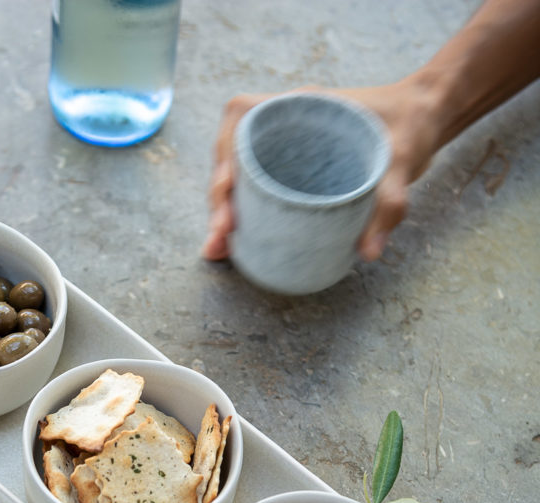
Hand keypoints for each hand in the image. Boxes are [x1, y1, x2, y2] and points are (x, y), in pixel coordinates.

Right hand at [201, 81, 441, 262]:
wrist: (426, 116)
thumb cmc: (411, 124)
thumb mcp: (403, 159)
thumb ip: (389, 202)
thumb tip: (368, 252)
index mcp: (301, 107)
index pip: (241, 116)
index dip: (224, 152)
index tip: (228, 188)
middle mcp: (286, 124)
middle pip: (231, 155)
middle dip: (219, 197)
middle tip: (220, 237)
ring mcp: (288, 149)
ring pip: (240, 176)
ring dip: (225, 211)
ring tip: (220, 248)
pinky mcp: (296, 171)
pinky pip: (259, 190)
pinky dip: (244, 216)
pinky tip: (238, 244)